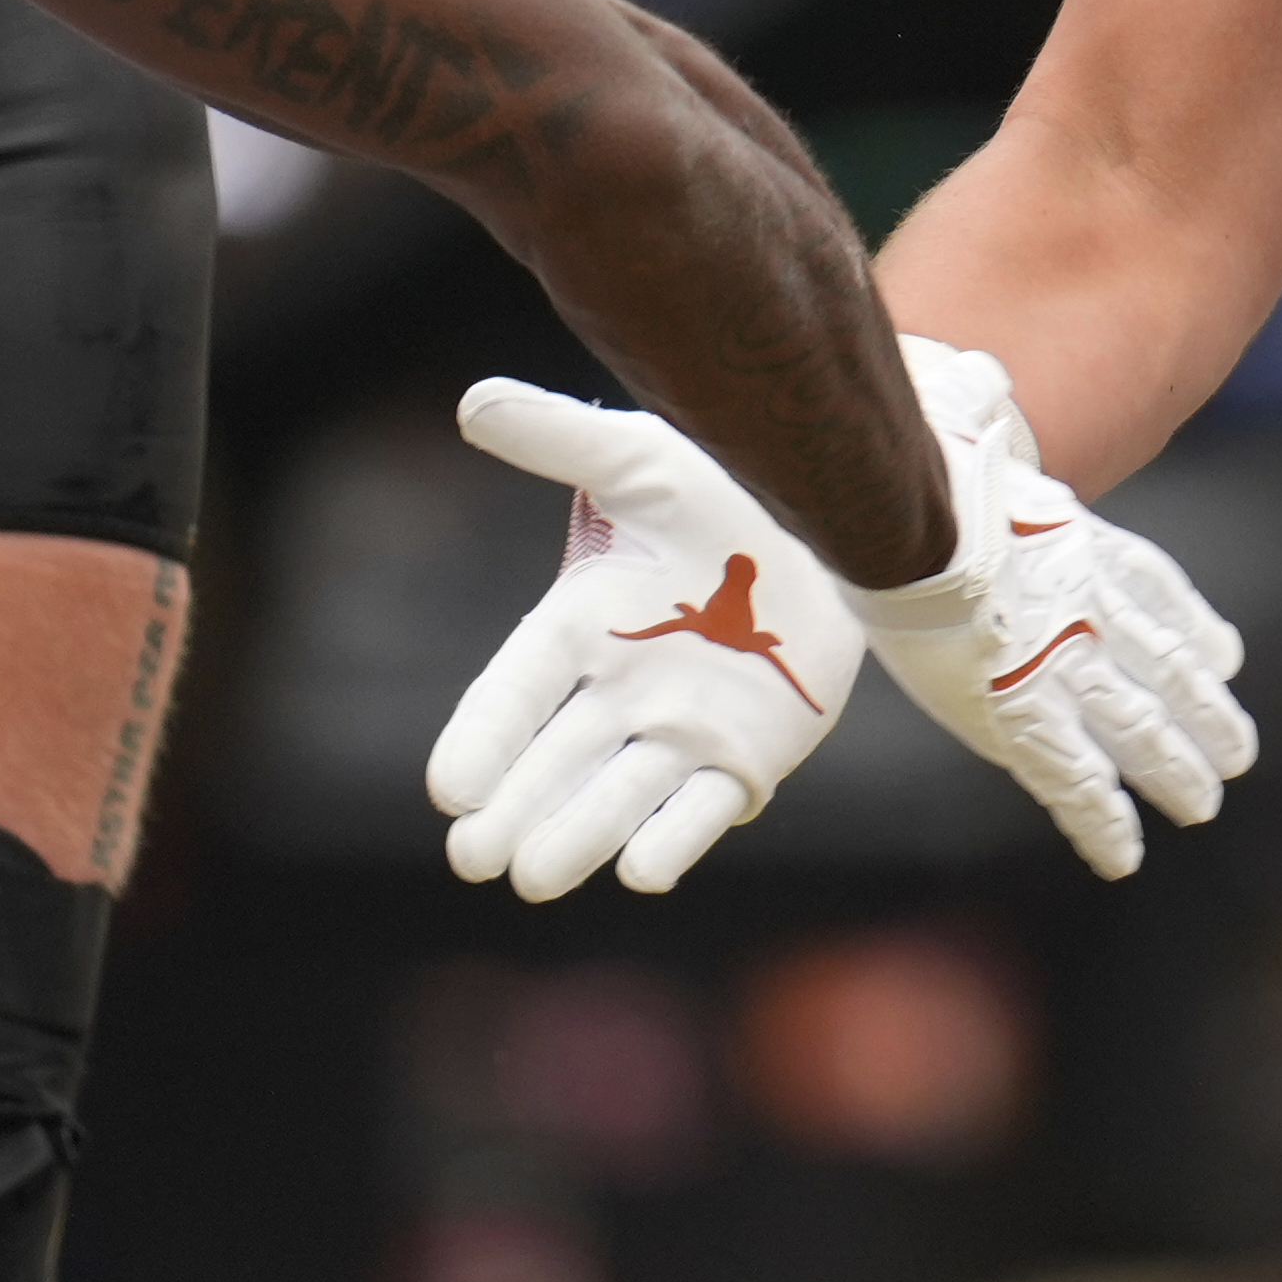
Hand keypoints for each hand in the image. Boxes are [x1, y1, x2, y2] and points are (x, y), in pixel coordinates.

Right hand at [427, 378, 867, 898]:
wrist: (833, 529)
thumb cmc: (727, 489)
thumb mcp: (643, 460)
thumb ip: (562, 438)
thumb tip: (474, 403)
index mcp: (585, 620)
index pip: (517, 685)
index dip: (483, 735)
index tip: (447, 789)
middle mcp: (623, 689)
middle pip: (555, 761)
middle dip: (514, 809)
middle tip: (472, 858)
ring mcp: (682, 731)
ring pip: (617, 796)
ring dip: (575, 837)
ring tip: (533, 878)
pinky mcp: (745, 760)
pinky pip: (700, 808)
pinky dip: (672, 840)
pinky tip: (642, 872)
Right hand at [842, 338, 1255, 880]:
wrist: (909, 506)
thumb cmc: (920, 451)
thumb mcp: (968, 417)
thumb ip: (980, 408)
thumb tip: (970, 374)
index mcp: (1072, 539)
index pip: (1150, 587)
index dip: (1191, 624)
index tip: (1224, 654)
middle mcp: (1085, 605)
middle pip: (1164, 665)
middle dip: (1203, 710)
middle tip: (1238, 750)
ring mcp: (1060, 661)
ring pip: (1140, 727)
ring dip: (1177, 767)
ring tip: (1206, 801)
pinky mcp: (1022, 714)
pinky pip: (1074, 781)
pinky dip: (1104, 820)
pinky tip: (1126, 854)